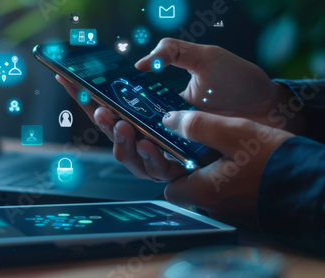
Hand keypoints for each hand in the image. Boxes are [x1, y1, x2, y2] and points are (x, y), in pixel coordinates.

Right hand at [56, 38, 301, 183]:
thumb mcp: (201, 57)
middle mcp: (153, 129)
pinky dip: (148, 157)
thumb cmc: (236, 83)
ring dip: (118, 142)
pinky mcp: (183, 164)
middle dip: (98, 122)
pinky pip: (156, 169)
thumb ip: (170, 52)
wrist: (268, 104)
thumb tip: (139, 64)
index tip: (65, 79)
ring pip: (128, 156)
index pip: (110, 103)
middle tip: (97, 109)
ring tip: (119, 125)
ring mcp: (167, 148)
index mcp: (150, 106)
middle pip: (111, 132)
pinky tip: (147, 142)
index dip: (85, 95)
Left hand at [160, 110, 293, 223]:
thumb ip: (198, 126)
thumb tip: (168, 121)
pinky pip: (226, 195)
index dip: (168, 166)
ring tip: (223, 149)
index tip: (175, 148)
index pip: (168, 185)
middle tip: (199, 145)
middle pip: (186, 188)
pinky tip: (239, 162)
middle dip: (188, 167)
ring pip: (207, 190)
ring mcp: (230, 213)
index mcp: (203, 192)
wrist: (317, 189)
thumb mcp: (235, 133)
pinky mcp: (246, 212)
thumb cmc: (276, 161)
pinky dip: (226, 180)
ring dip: (209, 171)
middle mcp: (213, 208)